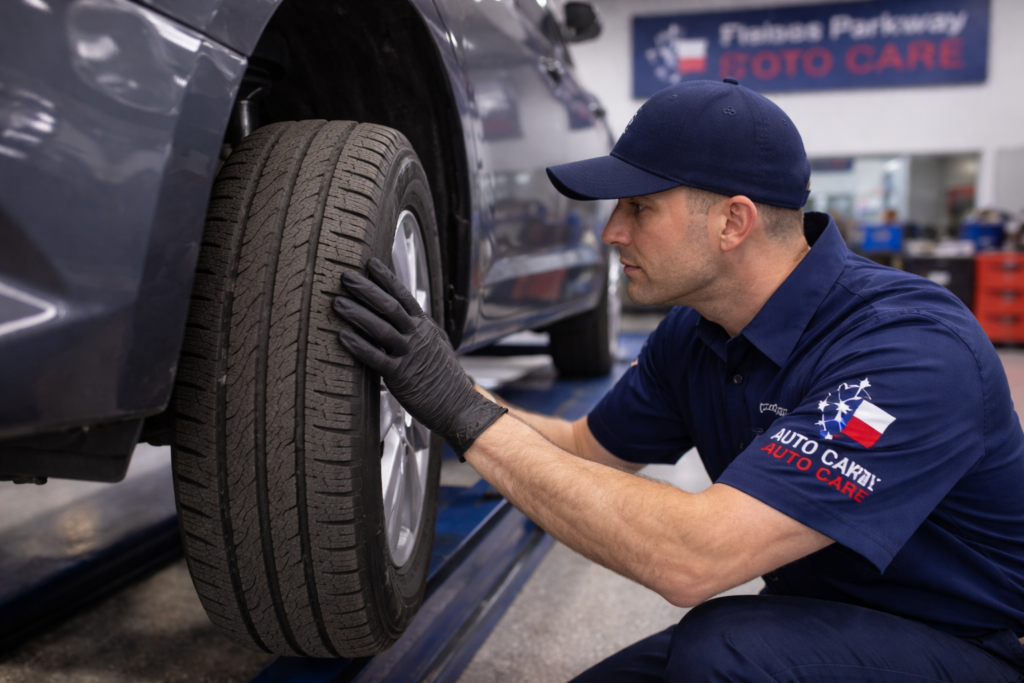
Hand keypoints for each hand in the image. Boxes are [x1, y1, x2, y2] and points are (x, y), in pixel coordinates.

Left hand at [332, 259, 506, 456]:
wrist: (460, 406)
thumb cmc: (445, 379)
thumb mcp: (437, 345)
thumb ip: (420, 330)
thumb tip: (405, 317)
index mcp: (425, 327)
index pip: (404, 296)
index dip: (386, 278)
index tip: (370, 263)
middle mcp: (417, 336)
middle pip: (389, 306)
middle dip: (365, 289)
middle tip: (345, 276)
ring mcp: (410, 355)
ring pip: (380, 328)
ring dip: (356, 314)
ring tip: (337, 303)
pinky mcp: (401, 376)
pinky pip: (376, 358)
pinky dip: (358, 346)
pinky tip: (342, 337)